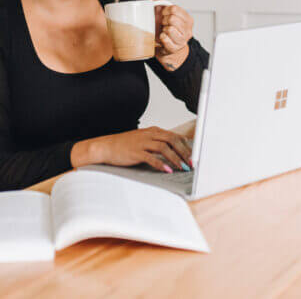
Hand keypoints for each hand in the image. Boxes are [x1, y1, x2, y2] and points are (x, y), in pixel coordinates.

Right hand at [75, 127, 193, 172]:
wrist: (106, 146)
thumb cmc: (126, 145)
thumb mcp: (144, 140)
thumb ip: (158, 143)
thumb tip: (175, 152)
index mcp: (153, 131)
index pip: (174, 136)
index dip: (186, 146)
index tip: (193, 156)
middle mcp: (149, 134)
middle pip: (172, 140)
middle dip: (184, 152)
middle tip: (191, 163)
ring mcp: (142, 142)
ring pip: (164, 147)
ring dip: (175, 158)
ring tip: (182, 168)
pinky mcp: (135, 152)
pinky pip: (151, 157)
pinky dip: (161, 164)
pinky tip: (167, 170)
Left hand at [151, 0, 193, 69]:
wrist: (168, 48)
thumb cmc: (167, 29)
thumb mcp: (165, 14)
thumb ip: (160, 1)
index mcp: (188, 19)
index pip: (174, 9)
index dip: (165, 11)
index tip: (164, 14)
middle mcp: (188, 30)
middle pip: (172, 18)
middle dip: (164, 21)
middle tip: (164, 24)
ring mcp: (182, 40)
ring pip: (169, 29)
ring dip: (163, 29)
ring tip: (164, 31)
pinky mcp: (174, 48)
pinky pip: (164, 39)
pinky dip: (161, 37)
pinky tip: (163, 38)